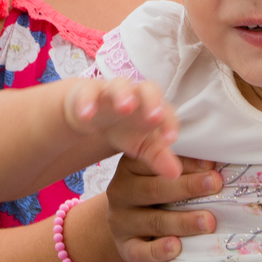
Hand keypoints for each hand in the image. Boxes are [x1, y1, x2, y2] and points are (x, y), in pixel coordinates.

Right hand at [64, 78, 180, 180]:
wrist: (92, 113)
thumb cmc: (124, 127)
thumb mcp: (142, 146)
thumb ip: (158, 157)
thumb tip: (174, 175)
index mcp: (152, 107)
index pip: (167, 111)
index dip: (170, 124)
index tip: (170, 140)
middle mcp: (135, 95)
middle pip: (148, 89)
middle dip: (152, 101)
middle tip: (154, 118)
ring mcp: (111, 91)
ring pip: (119, 86)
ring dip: (123, 95)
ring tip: (124, 108)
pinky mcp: (88, 92)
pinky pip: (88, 93)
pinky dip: (87, 103)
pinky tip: (86, 116)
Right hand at [106, 156, 222, 261]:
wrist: (125, 223)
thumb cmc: (155, 190)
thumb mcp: (160, 172)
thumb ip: (181, 164)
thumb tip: (214, 161)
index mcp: (131, 165)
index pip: (155, 160)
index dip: (184, 162)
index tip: (210, 163)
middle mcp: (121, 190)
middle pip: (154, 189)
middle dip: (188, 187)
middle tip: (215, 184)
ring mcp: (120, 220)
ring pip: (153, 221)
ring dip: (183, 222)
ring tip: (208, 222)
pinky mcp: (124, 246)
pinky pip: (139, 251)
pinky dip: (158, 250)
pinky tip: (176, 247)